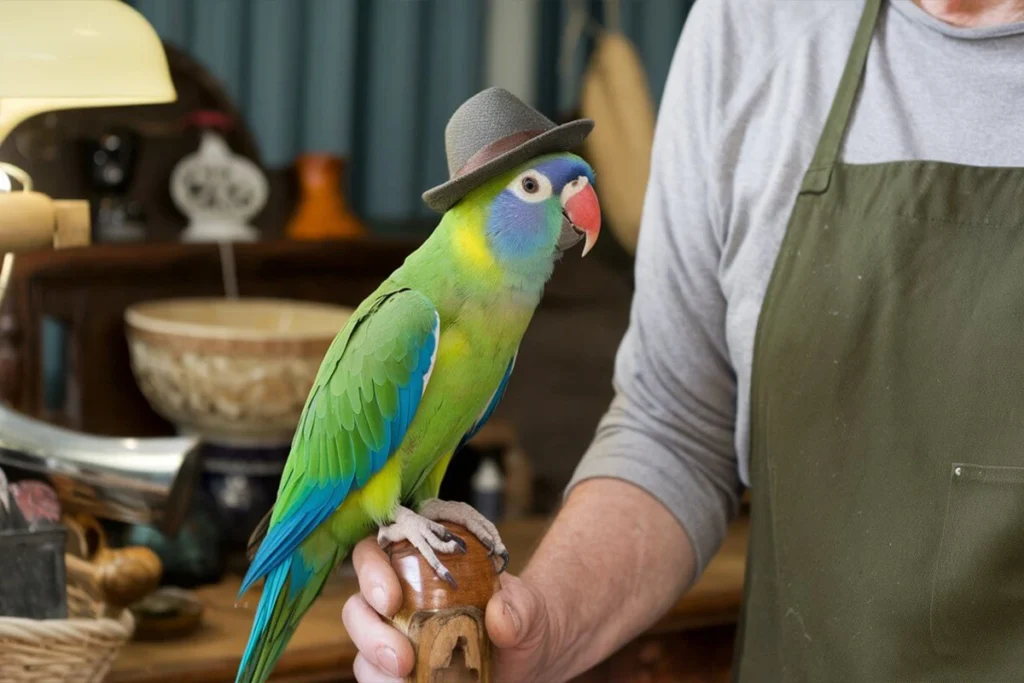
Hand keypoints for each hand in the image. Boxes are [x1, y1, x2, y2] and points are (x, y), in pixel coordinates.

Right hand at [343, 537, 562, 681]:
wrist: (529, 655)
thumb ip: (519, 607)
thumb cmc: (521, 616)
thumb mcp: (529, 607)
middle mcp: (398, 601)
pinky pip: (379, 680)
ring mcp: (395, 640)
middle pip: (358, 608)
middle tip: (400, 658)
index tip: (390, 598)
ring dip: (376, 669)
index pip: (375, 553)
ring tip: (407, 682)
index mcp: (418, 564)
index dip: (371, 570)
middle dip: (369, 633)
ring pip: (362, 652)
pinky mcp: (399, 674)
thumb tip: (500, 615)